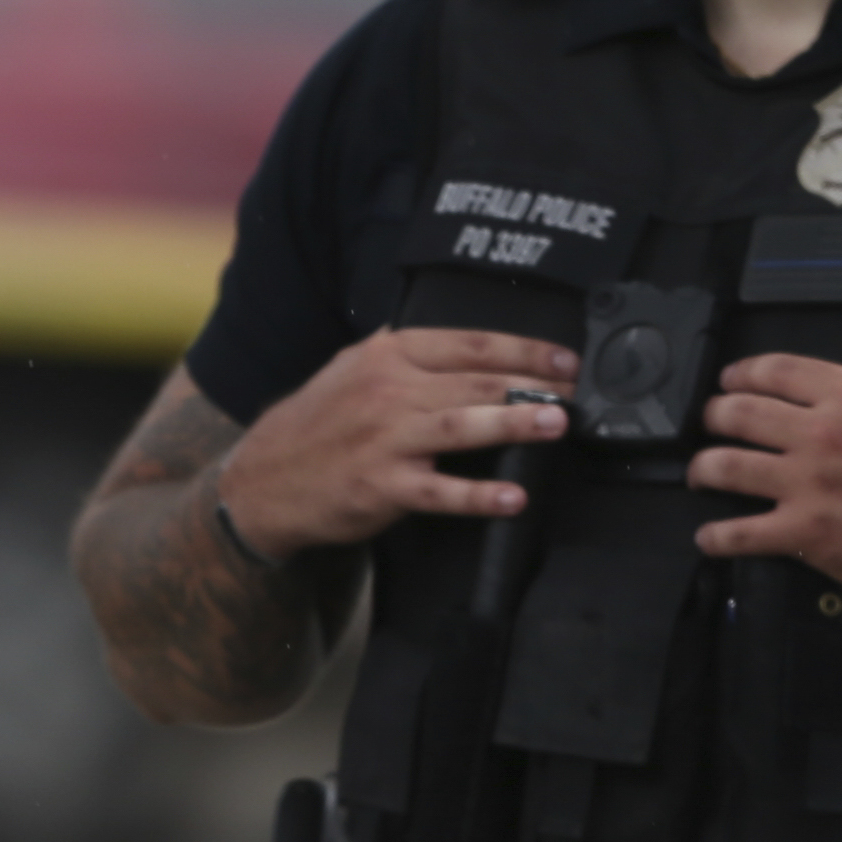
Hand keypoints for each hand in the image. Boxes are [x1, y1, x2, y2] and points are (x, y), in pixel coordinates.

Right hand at [219, 328, 577, 558]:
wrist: (264, 481)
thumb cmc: (317, 425)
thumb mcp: (352, 369)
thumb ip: (404, 353)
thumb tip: (468, 345)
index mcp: (386, 354)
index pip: (469, 343)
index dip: (525, 348)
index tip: (565, 358)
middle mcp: (387, 390)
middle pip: (476, 381)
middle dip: (535, 385)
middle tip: (577, 392)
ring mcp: (384, 440)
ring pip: (463, 425)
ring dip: (515, 424)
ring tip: (557, 424)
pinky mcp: (381, 487)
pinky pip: (440, 492)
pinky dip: (479, 496)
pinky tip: (512, 498)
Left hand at [689, 356, 841, 601]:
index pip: (774, 371)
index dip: (740, 374)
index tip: (729, 381)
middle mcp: (822, 434)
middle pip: (736, 413)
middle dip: (714, 416)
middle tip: (711, 425)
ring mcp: (809, 484)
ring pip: (724, 466)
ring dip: (702, 469)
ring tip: (701, 474)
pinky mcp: (805, 532)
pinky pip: (739, 533)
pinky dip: (716, 537)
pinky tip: (709, 537)